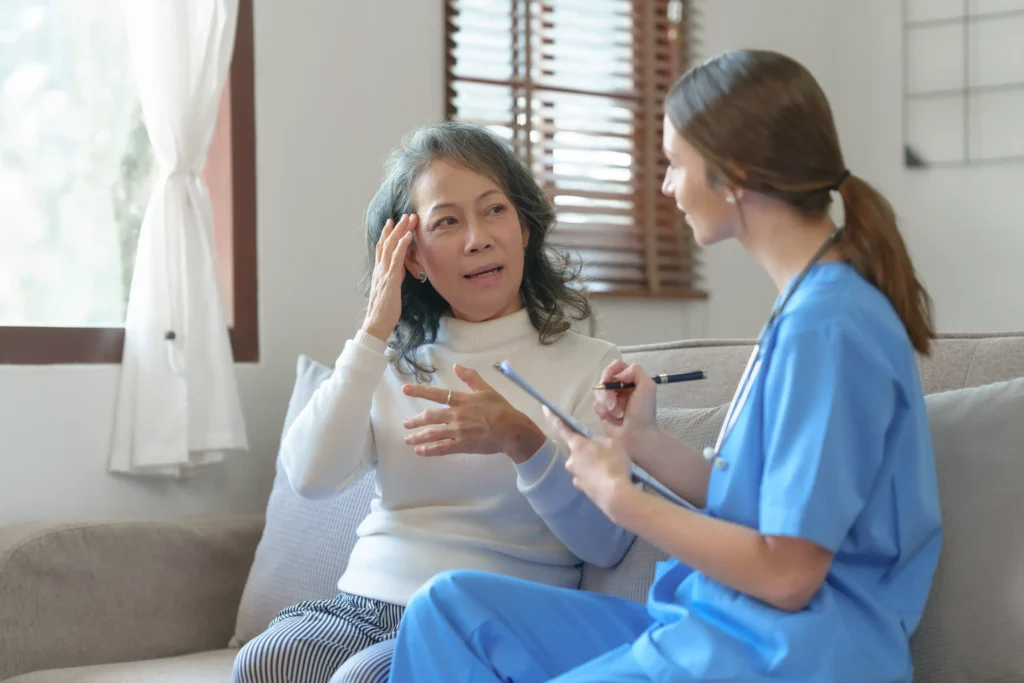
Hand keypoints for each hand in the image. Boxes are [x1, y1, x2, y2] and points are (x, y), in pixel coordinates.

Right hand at [361, 214, 416, 340]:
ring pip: (390, 246)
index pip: (383, 248)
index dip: (388, 234)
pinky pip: (396, 258)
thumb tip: (400, 270)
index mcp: (380, 272)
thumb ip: (393, 278)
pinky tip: (408, 235)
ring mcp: (384, 273)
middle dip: (396, 228)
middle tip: (404, 215)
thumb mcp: (390, 290)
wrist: (376, 324)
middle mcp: (380, 269)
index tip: (394, 223)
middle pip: (386, 243)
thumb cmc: (384, 311)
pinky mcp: (390, 279)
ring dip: (400, 231)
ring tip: (408, 219)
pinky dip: (402, 245)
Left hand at [402, 364, 545, 462]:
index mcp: (462, 400)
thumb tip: (456, 366)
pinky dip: (429, 450)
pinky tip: (419, 451)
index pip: (437, 394)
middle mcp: (457, 415)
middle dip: (414, 421)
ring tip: (407, 439)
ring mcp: (458, 431)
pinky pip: (442, 448)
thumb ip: (470, 377)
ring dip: (417, 437)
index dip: (419, 391)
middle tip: (405, 423)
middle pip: (430, 417)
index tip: (405, 389)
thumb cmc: (501, 409)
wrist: (512, 430)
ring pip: (432, 434)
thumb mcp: (486, 389)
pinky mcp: (462, 445)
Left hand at [543, 407, 633, 516]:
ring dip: (592, 466)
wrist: (616, 495)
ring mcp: (575, 476)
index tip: (544, 408)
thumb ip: (602, 442)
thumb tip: (596, 446)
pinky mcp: (581, 489)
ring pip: (583, 466)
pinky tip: (607, 480)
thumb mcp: (614, 444)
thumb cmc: (614, 464)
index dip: (554, 417)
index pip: (563, 428)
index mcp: (577, 445)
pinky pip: (587, 478)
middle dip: (587, 451)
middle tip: (605, 453)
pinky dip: (595, 478)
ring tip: (610, 469)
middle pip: (577, 451)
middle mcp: (571, 460)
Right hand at [593, 361, 657, 450]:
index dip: (610, 371)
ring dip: (607, 405)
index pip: (616, 366)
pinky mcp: (603, 411)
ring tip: (618, 415)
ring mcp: (611, 399)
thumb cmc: (643, 412)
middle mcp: (620, 388)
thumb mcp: (647, 387)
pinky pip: (596, 406)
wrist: (636, 436)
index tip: (609, 380)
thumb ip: (636, 371)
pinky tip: (614, 421)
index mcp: (631, 380)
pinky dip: (604, 413)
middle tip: (613, 405)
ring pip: (598, 393)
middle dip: (607, 393)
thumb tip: (620, 373)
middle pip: (604, 380)